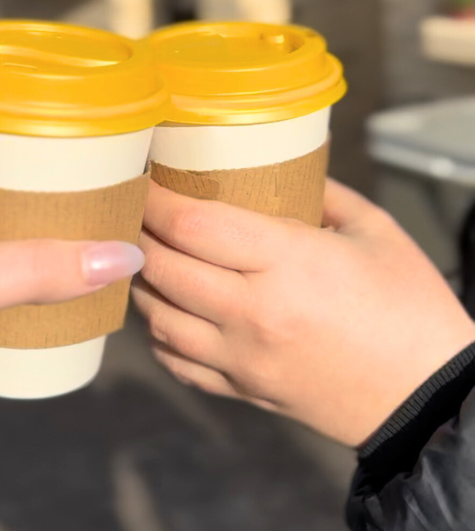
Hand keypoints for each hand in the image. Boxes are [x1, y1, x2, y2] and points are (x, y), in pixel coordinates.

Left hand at [134, 179, 474, 446]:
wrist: (430, 396)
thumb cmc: (409, 306)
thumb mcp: (373, 230)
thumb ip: (318, 191)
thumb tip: (269, 163)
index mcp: (288, 264)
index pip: (191, 225)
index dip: (154, 199)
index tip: (142, 179)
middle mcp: (254, 313)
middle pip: (161, 267)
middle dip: (136, 234)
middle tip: (131, 211)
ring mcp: (242, 357)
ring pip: (157, 318)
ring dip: (142, 283)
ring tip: (144, 255)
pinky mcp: (241, 390)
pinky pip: (175, 361)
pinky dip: (159, 333)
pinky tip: (165, 308)